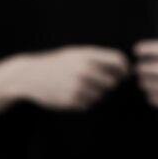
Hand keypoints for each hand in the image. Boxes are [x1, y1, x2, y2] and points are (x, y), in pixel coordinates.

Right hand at [8, 46, 128, 110]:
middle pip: (113, 82)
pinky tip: (71, 93)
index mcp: (87, 54)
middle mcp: (85, 69)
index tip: (124, 74)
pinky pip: (89, 104)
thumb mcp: (76, 53)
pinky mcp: (72, 100)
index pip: (119, 61)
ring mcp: (78, 86)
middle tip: (94, 81)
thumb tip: (127, 70)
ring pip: (101, 95)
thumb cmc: (58, 64)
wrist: (30, 75)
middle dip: (108, 83)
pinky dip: (84, 101)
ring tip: (78, 86)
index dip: (125, 69)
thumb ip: (100, 59)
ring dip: (95, 93)